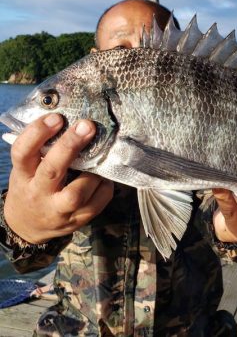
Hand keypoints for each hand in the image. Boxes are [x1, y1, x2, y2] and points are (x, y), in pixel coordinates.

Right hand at [4, 114, 113, 243]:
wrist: (26, 226)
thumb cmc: (31, 187)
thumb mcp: (26, 169)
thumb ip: (42, 150)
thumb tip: (71, 122)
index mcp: (22, 176)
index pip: (23, 153)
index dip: (37, 133)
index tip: (56, 118)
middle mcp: (38, 193)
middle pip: (52, 170)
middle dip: (70, 146)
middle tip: (87, 126)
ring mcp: (58, 211)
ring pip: (76, 194)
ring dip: (93, 174)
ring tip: (100, 160)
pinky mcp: (77, 221)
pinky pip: (96, 204)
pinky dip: (104, 187)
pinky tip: (104, 178)